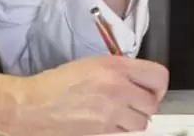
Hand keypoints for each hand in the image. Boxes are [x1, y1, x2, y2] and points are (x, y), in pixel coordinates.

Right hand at [0, 56, 167, 135]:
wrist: (35, 105)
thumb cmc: (56, 83)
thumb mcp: (90, 64)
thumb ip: (117, 70)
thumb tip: (136, 80)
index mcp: (115, 66)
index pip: (158, 76)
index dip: (158, 85)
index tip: (152, 88)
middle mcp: (118, 87)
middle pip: (153, 102)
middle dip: (145, 104)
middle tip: (134, 102)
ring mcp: (112, 110)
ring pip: (142, 121)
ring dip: (135, 119)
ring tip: (119, 113)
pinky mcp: (104, 129)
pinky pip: (126, 132)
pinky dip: (122, 128)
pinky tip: (108, 120)